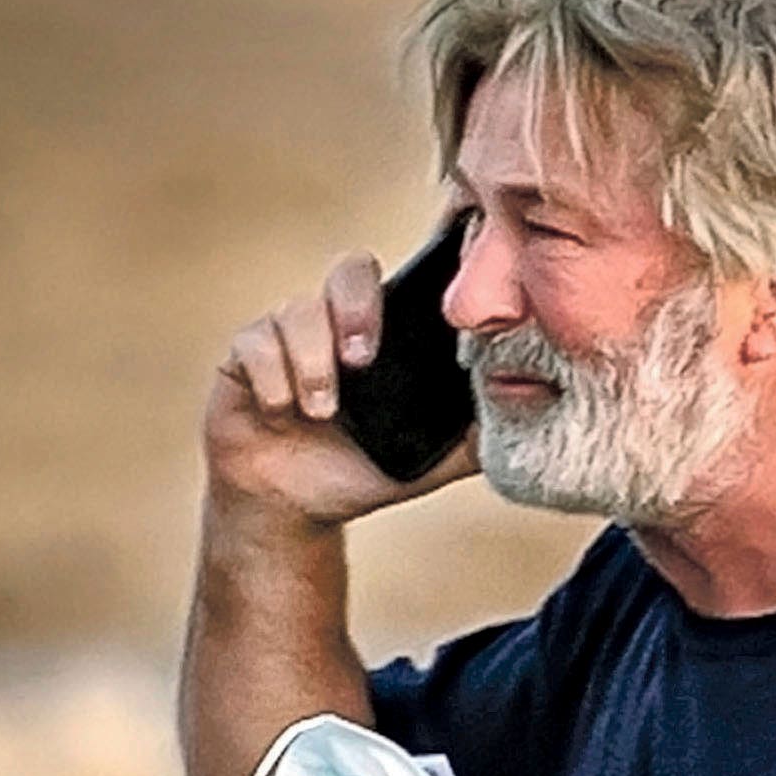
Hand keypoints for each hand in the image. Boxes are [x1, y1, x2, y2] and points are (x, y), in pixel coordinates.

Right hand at [203, 250, 478, 528]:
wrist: (296, 509)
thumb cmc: (363, 470)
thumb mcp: (430, 458)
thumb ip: (475, 435)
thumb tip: (532, 413)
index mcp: (385, 334)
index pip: (403, 278)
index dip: (419, 266)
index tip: (439, 289)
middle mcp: (336, 322)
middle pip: (350, 270)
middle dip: (357, 309)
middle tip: (364, 359)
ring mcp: (287, 333)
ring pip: (297, 311)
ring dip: (313, 363)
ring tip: (322, 412)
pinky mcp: (244, 356)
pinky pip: (255, 345)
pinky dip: (273, 380)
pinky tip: (281, 412)